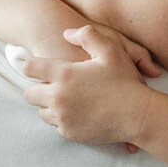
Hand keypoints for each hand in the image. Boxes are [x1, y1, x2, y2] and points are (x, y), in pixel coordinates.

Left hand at [22, 26, 156, 144]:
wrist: (138, 116)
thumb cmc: (125, 81)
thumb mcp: (111, 50)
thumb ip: (87, 36)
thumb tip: (66, 33)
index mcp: (64, 75)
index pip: (30, 69)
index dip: (32, 66)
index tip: (39, 67)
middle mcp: (58, 97)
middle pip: (29, 94)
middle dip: (37, 89)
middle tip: (51, 86)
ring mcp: (63, 117)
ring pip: (41, 112)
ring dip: (49, 106)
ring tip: (66, 99)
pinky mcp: (70, 133)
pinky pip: (56, 126)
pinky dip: (62, 120)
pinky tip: (76, 112)